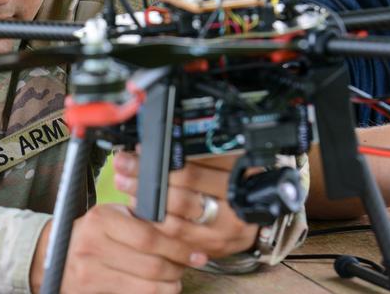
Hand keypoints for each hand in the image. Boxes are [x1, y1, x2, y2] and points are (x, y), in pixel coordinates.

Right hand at [31, 203, 207, 293]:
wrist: (53, 254)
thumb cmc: (91, 232)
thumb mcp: (111, 216)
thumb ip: (141, 219)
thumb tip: (183, 230)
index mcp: (101, 220)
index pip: (149, 236)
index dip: (178, 247)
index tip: (196, 252)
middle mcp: (93, 245)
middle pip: (151, 263)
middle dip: (177, 267)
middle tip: (189, 265)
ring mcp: (90, 272)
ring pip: (146, 286)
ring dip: (170, 285)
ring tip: (176, 278)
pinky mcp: (90, 291)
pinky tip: (160, 288)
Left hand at [112, 151, 258, 258]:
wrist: (264, 213)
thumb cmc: (242, 179)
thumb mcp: (229, 156)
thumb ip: (201, 150)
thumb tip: (161, 140)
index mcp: (241, 176)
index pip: (196, 167)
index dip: (164, 159)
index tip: (141, 150)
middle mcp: (235, 207)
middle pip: (183, 192)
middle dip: (147, 177)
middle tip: (125, 165)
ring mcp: (225, 232)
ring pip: (176, 219)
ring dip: (145, 201)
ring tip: (127, 185)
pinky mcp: (214, 249)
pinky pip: (177, 238)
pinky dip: (155, 223)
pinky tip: (140, 210)